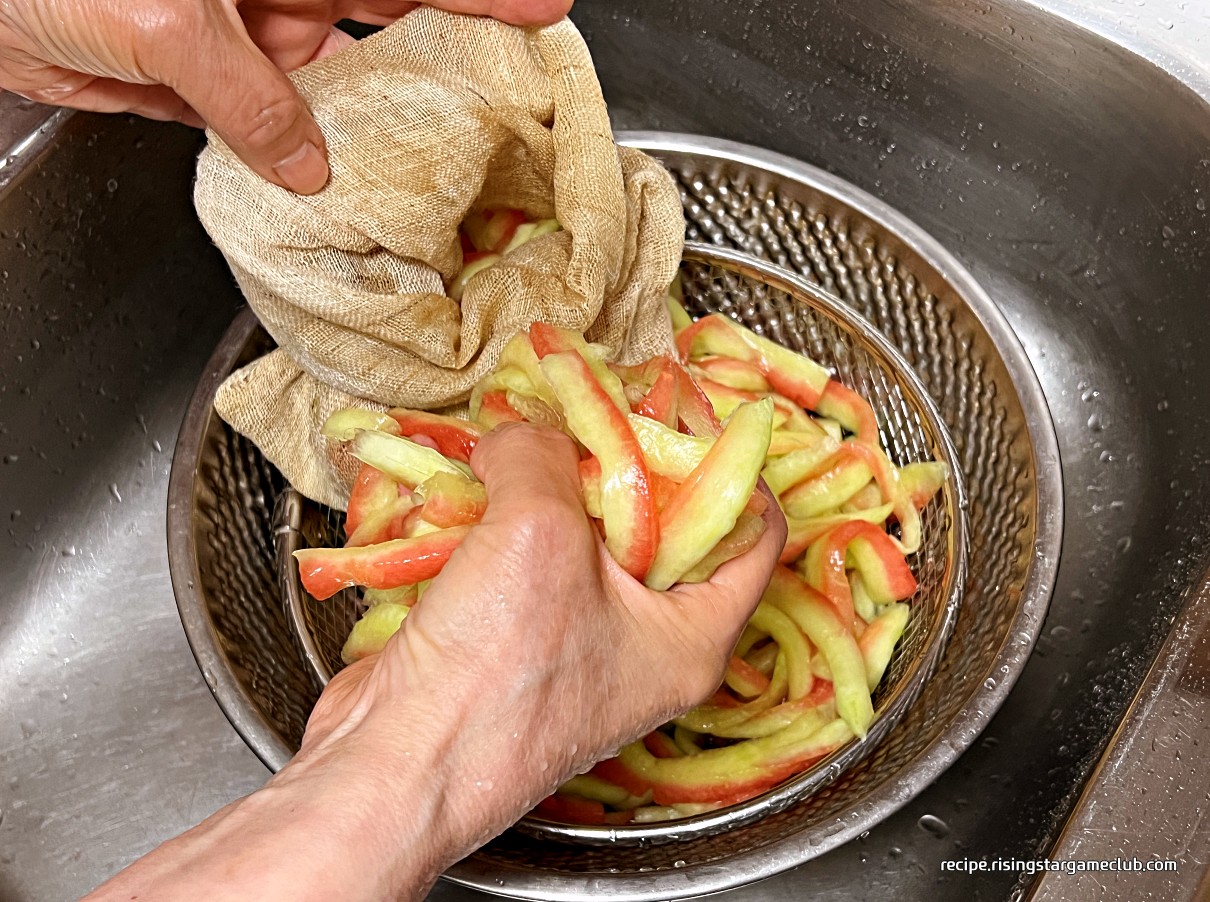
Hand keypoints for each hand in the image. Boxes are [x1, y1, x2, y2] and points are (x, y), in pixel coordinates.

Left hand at [0, 0, 571, 193]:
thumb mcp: (171, 21)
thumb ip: (247, 92)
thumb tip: (308, 165)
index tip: (545, 10)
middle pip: (378, 30)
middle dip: (440, 67)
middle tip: (502, 110)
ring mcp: (235, 41)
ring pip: (324, 93)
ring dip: (363, 134)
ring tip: (419, 177)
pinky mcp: (195, 86)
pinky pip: (262, 129)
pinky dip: (291, 162)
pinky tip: (324, 191)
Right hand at [83, 423, 783, 900]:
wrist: (396, 762)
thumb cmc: (494, 673)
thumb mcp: (539, 532)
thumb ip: (544, 454)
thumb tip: (522, 433)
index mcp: (692, 634)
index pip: (753, 531)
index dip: (728, 462)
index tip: (682, 412)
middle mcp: (645, 640)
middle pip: (663, 522)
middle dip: (621, 461)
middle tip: (587, 412)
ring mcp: (580, 641)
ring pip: (585, 535)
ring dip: (549, 485)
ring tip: (518, 441)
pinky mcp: (518, 637)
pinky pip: (527, 558)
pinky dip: (503, 517)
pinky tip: (472, 486)